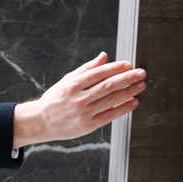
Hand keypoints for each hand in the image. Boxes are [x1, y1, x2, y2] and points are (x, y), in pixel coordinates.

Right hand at [12, 52, 145, 147]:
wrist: (41, 122)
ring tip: (141, 85)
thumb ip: (86, 68)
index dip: (115, 68)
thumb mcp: (67, 80)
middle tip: (141, 73)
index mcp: (73, 84)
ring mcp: (84, 112)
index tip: (128, 64)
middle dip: (127, 78)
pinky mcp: (88, 125)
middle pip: (108, 85)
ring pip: (111, 99)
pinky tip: (133, 102)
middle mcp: (79, 98)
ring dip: (129, 92)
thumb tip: (103, 56)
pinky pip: (110, 115)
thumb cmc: (55, 100)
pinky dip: (123, 108)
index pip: (99, 73)